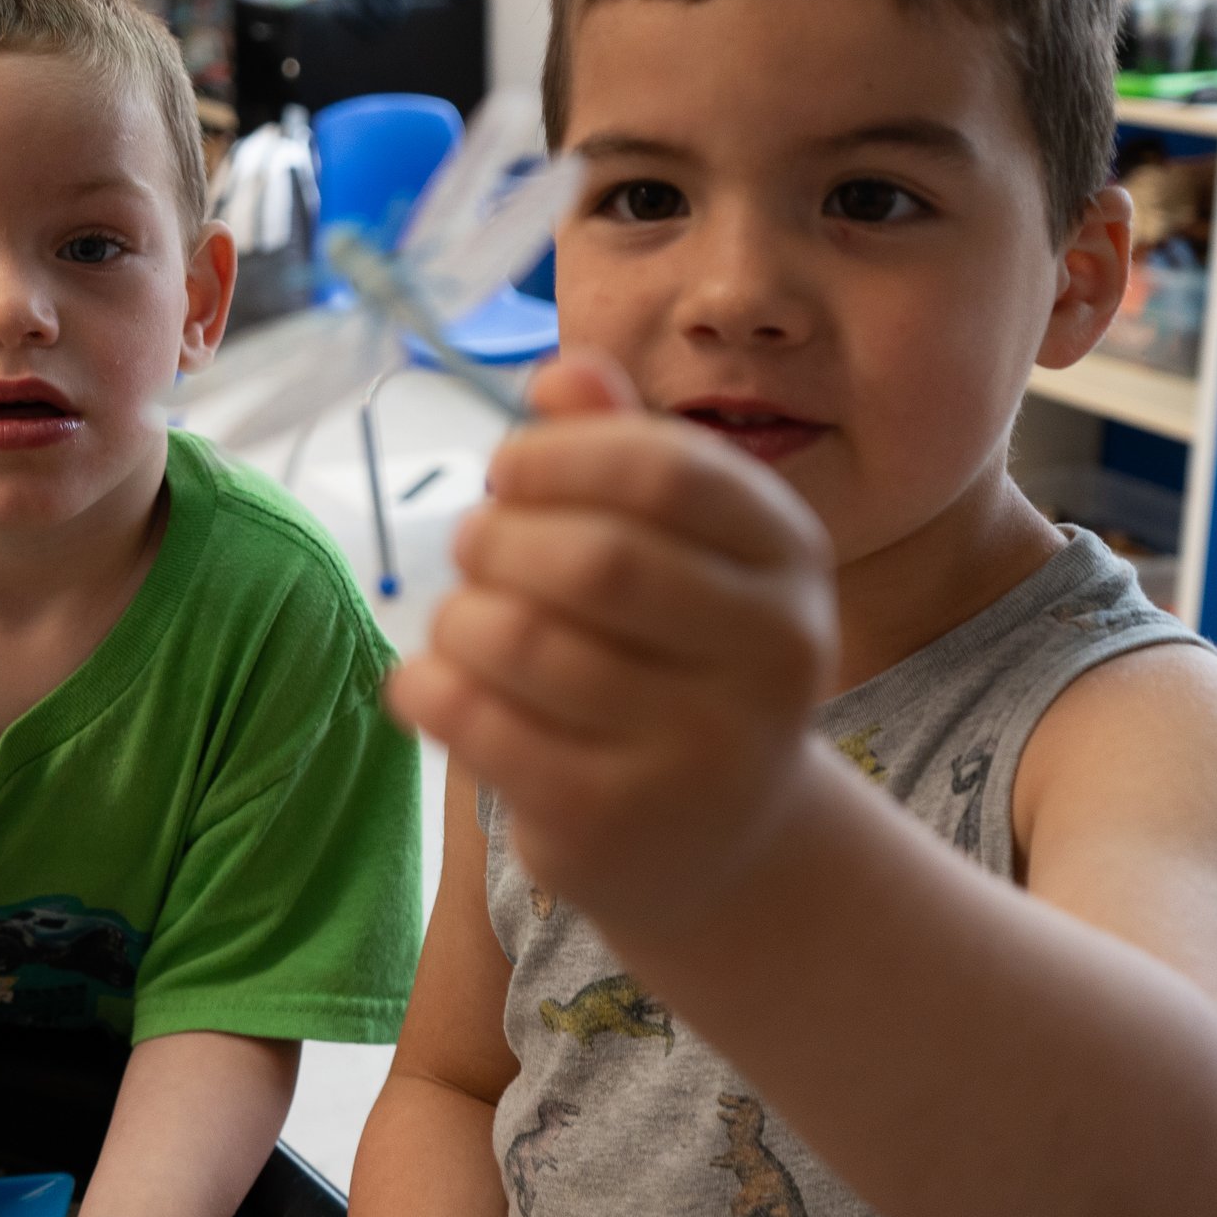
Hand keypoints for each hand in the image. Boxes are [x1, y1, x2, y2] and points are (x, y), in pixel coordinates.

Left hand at [385, 350, 835, 930]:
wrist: (718, 841)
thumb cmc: (676, 658)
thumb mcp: (678, 548)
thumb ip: (622, 448)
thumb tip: (561, 376)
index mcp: (790, 559)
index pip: (668, 473)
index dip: (563, 455)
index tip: (509, 468)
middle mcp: (773, 655)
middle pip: (598, 560)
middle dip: (503, 536)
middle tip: (472, 540)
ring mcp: (703, 750)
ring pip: (530, 644)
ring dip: (461, 615)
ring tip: (459, 616)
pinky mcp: (620, 822)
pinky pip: (487, 730)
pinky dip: (431, 689)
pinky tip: (427, 682)